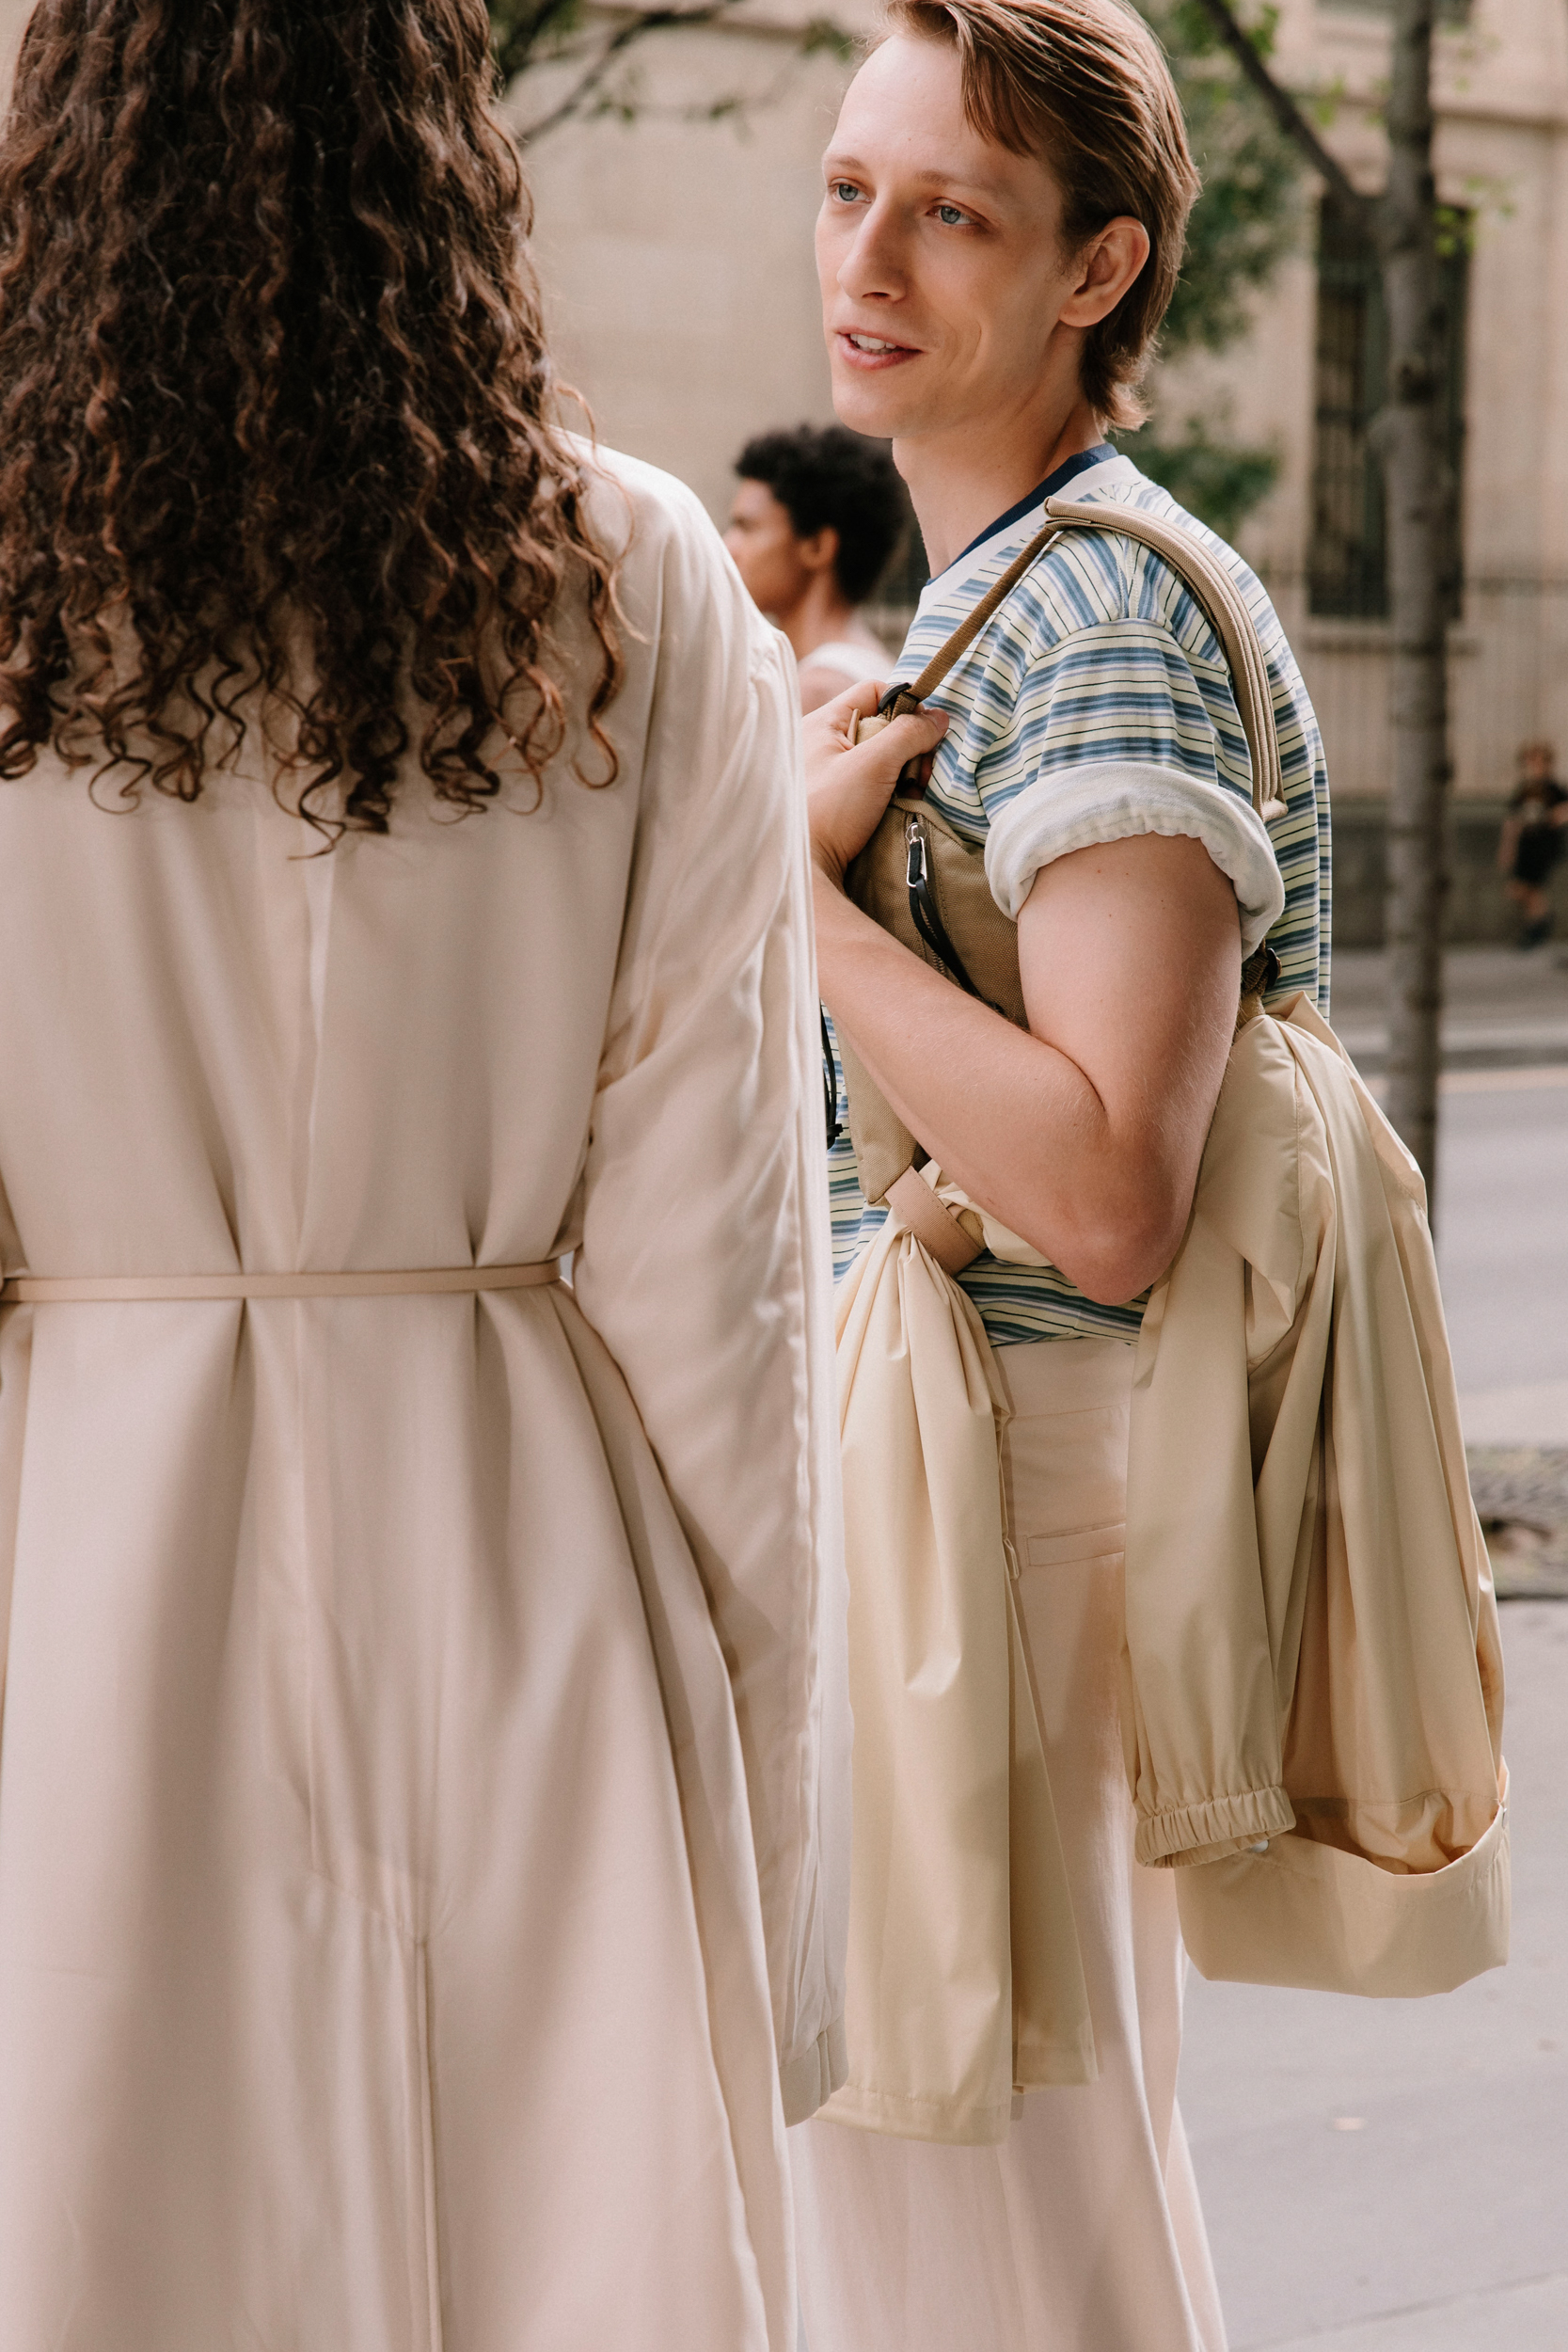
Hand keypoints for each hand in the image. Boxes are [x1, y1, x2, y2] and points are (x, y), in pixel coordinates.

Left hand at [804, 681, 947, 888]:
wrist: (804, 874)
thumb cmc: (828, 812)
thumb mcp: (873, 764)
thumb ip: (908, 734)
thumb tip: (939, 718)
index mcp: (820, 724)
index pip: (872, 692)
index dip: (904, 703)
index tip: (924, 731)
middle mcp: (820, 745)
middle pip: (880, 727)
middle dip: (908, 747)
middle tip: (918, 773)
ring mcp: (828, 776)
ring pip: (880, 759)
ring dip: (903, 774)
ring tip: (910, 794)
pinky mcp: (836, 805)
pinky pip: (873, 786)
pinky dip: (892, 793)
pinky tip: (900, 809)